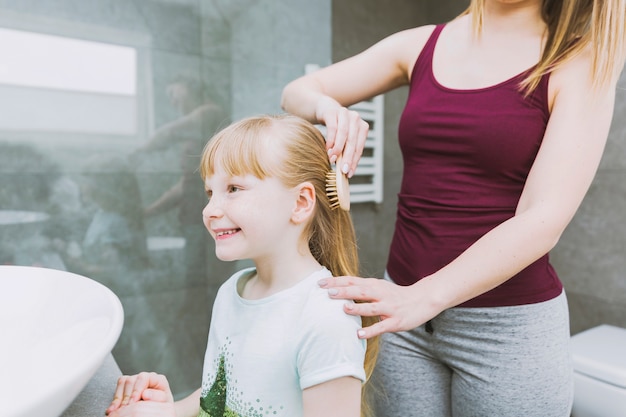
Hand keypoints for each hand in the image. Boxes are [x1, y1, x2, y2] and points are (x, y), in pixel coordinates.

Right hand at [106, 372, 173, 414]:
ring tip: (117, 410)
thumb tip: (145, 394)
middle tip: (124, 409)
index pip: (143, 378)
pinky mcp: (127, 385)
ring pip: (123, 382)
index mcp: (157, 379)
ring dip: (119, 398)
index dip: (136, 390)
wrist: (157, 410)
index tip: (133, 402)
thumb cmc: (162, 406)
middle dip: (126, 396)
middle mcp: (146, 377)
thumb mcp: (164, 403)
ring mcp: (136, 380)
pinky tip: (113, 409)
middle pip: (131, 380)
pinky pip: (119, 386)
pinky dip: (115, 398)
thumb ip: (157, 397)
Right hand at [316, 98, 368, 177]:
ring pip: (344, 133)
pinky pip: (333, 127)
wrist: (325, 109)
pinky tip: (327, 149)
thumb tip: (345, 171)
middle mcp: (356, 119)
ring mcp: (345, 113)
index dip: (354, 161)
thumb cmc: (336, 129)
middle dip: (348, 157)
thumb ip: (345, 151)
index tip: (349, 173)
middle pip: (353, 141)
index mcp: (362, 127)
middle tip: (342, 170)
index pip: (359, 147)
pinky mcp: (333, 111)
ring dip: (338, 148)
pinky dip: (331, 140)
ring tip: (332, 159)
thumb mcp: (343, 140)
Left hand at [318, 276, 440, 338]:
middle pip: (360, 291)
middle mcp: (380, 294)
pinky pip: (382, 326)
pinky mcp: (396, 321)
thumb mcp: (378, 287)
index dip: (336, 282)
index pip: (352, 281)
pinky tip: (359, 334)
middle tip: (327, 293)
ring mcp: (388, 308)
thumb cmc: (395, 295)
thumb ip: (361, 287)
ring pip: (371, 307)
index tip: (319, 283)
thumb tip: (338, 287)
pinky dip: (371, 330)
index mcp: (374, 285)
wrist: (423, 299)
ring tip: (343, 309)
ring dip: (357, 309)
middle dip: (343, 292)